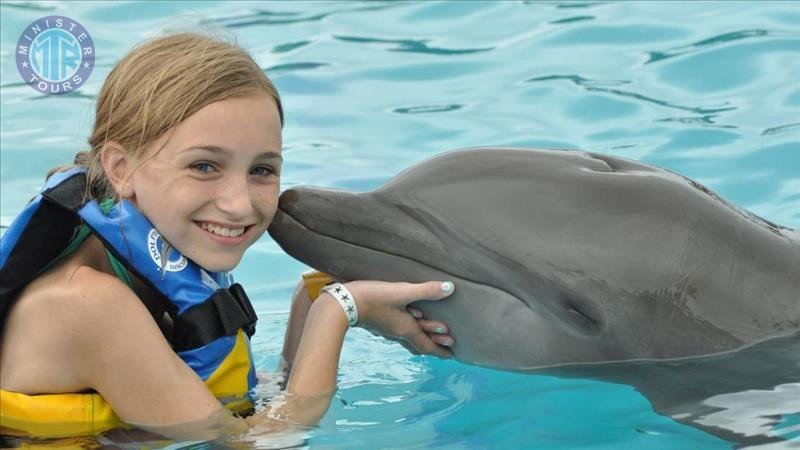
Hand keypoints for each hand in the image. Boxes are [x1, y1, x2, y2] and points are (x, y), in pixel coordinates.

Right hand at [340, 280, 455, 357]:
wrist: (342, 304)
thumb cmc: (373, 299)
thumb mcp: (402, 292)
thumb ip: (426, 290)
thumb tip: (450, 288)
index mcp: (406, 329)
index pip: (427, 345)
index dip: (441, 351)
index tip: (452, 356)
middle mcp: (398, 332)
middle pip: (418, 344)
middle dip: (433, 344)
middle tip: (448, 343)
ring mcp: (386, 329)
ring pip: (408, 338)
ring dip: (421, 336)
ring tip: (430, 333)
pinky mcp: (378, 322)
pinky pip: (398, 330)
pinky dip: (408, 329)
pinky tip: (405, 320)